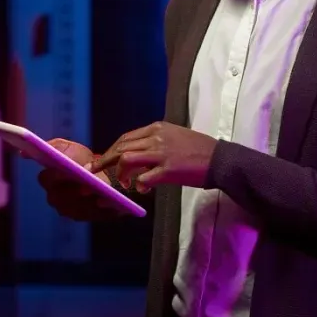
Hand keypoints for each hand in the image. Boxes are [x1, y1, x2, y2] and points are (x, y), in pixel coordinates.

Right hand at [35, 138, 123, 221]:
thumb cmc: (82, 159)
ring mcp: (66, 209)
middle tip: (82, 181)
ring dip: (82, 198)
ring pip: (71, 206)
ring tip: (94, 190)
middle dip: (69, 189)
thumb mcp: (69, 149)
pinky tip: (101, 199)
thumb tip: (24, 153)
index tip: (63, 170)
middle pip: (56, 197)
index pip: (44, 178)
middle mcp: (53, 197)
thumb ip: (52, 147)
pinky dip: (93, 206)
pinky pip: (85, 214)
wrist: (105, 173)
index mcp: (48, 179)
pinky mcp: (81, 217)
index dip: (54, 175)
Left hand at [88, 122, 217, 189]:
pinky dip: (139, 183)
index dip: (110, 150)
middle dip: (105, 160)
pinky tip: (142, 188)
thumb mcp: (174, 137)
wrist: (221, 160)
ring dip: (120, 172)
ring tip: (123, 182)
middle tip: (96, 172)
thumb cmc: (199, 150)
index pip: (125, 138)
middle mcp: (156, 137)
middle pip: (121, 147)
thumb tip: (136, 157)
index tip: (101, 160)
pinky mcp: (169, 169)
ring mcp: (162, 153)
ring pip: (126, 158)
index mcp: (156, 128)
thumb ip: (154, 144)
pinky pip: (144, 176)